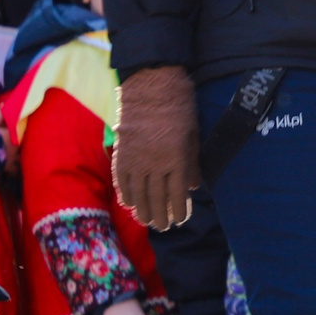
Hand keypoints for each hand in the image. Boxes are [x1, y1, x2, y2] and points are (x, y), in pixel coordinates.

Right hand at [113, 65, 199, 230]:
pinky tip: (129, 204)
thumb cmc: (180, 108)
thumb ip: (192, 164)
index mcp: (176, 159)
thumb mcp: (194, 136)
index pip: (177, 193)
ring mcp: (135, 159)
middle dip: (160, 215)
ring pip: (137, 192)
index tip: (179, 220)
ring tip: (146, 221)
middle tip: (163, 227)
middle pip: (156, 197)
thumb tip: (192, 188)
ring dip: (142, 209)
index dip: (178, 210)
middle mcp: (155, 163)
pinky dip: (125, 193)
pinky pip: (121, 179)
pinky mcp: (121, 152)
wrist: (152, 87)